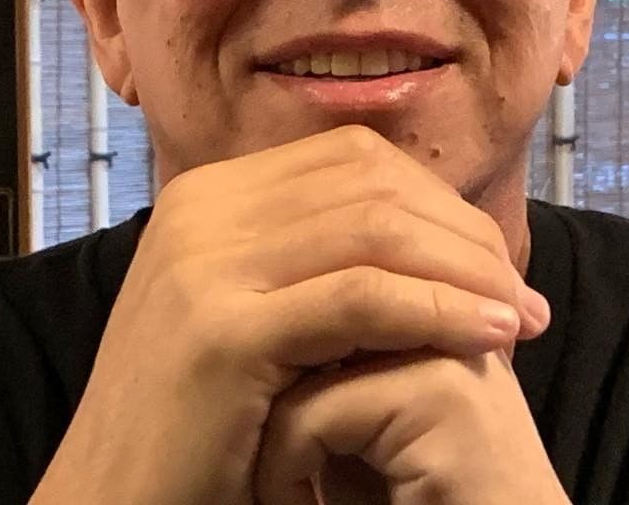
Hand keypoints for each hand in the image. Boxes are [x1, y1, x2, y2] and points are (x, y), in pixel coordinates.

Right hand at [29, 125, 550, 504]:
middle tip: (521, 290)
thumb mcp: (250, 308)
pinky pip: (362, 298)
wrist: (107, 501)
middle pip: (372, 185)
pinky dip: (439, 311)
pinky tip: (489, 336)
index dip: (434, 199)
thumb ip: (311, 254)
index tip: (488, 254)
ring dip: (467, 271)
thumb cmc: (197, 418)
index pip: (352, 159)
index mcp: (210, 193)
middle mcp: (203, 209)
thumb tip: (425, 226)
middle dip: (462, 233)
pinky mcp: (222, 331)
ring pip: (376, 231)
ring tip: (522, 317)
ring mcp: (205, 263)